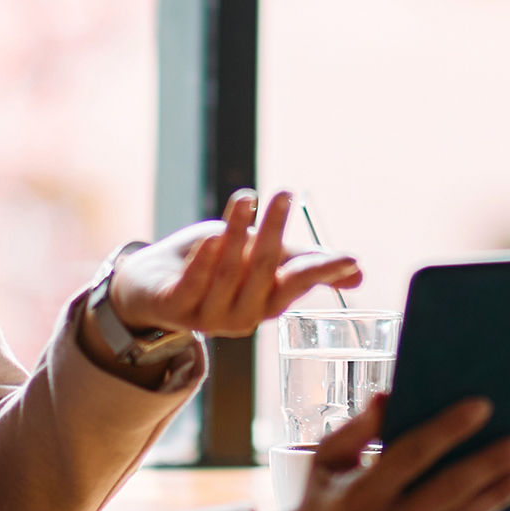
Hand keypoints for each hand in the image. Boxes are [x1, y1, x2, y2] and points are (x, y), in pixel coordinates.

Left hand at [107, 189, 359, 337]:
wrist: (151, 284)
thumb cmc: (214, 266)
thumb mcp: (262, 259)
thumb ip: (304, 263)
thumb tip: (358, 271)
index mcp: (269, 302)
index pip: (300, 284)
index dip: (324, 271)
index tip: (350, 258)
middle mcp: (244, 316)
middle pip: (264, 271)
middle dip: (274, 230)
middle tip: (283, 193)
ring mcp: (209, 317)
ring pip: (229, 273)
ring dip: (237, 231)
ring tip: (244, 198)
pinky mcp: (175, 309)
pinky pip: (194, 285)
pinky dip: (204, 261)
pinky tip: (212, 237)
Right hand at [245, 392, 509, 510]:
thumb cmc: (324, 500)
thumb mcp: (325, 459)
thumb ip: (357, 429)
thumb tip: (391, 397)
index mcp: (356, 496)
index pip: (409, 456)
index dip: (448, 429)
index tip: (483, 405)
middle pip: (447, 492)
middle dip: (490, 464)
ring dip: (497, 494)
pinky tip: (497, 499)